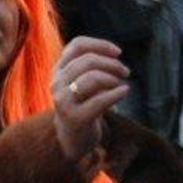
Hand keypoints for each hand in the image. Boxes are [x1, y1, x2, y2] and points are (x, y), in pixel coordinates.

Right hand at [51, 36, 130, 162]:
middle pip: (88, 60)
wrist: (71, 138)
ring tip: (120, 84)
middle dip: (112, 63)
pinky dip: (117, 93)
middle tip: (125, 71)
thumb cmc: (82, 105)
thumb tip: (114, 53)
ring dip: (113, 78)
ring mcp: (64, 101)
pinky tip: (124, 91)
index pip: (77, 45)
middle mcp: (56, 83)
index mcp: (58, 71)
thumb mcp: (80, 81)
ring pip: (92, 77)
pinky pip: (100, 100)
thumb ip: (89, 65)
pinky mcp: (75, 118)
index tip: (118, 52)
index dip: (100, 44)